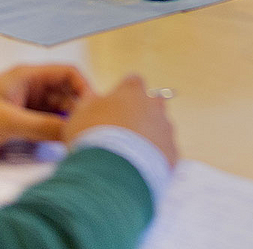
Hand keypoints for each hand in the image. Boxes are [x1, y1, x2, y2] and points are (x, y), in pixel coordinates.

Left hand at [0, 64, 88, 155]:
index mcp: (28, 76)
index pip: (69, 74)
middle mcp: (30, 87)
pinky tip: (58, 146)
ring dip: (66, 123)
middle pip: (66, 94)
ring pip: (56, 111)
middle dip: (78, 110)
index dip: (85, 90)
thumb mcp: (7, 122)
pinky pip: (44, 123)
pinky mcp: (17, 120)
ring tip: (75, 141)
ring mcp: (24, 104)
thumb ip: (42, 127)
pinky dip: (53, 132)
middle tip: (87, 132)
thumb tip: (75, 133)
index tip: (93, 112)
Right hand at [63, 74, 178, 166]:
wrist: (112, 171)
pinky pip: (165, 150)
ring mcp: (166, 128)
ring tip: (129, 154)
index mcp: (132, 91)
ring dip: (148, 136)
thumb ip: (90, 103)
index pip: (133, 82)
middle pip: (151, 103)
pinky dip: (155, 156)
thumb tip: (94, 100)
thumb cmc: (93, 137)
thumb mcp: (80, 115)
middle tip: (123, 132)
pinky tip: (139, 166)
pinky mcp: (172, 151)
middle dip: (140, 114)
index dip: (123, 94)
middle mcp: (154, 105)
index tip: (114, 107)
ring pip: (160, 127)